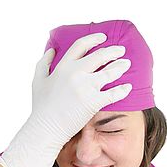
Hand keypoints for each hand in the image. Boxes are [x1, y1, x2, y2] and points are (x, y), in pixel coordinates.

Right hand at [0, 32, 132, 166]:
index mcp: (63, 66)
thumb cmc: (41, 107)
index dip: (94, 39)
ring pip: (109, 72)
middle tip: (121, 50)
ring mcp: (85, 87)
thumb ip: (43, 63)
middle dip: (113, 51)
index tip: (103, 38)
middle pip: (99, 56)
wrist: (45, 128)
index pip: (81, 46)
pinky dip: (123, 90)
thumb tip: (51, 50)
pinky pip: (113, 93)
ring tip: (127, 64)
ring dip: (120, 66)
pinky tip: (128, 87)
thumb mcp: (38, 80)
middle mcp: (75, 73)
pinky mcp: (93, 102)